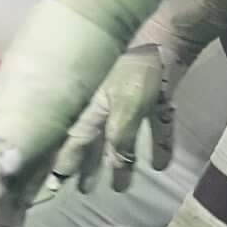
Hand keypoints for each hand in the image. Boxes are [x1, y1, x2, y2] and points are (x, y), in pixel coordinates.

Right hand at [49, 39, 184, 192]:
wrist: (170, 38)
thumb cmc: (139, 73)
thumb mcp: (125, 108)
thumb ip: (119, 137)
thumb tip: (114, 164)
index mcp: (92, 106)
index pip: (74, 139)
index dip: (65, 161)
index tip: (55, 183)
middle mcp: (107, 104)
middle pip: (96, 141)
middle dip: (90, 165)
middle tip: (84, 189)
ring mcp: (132, 101)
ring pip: (123, 137)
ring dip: (123, 161)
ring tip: (121, 186)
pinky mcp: (155, 98)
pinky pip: (153, 126)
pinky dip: (156, 144)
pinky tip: (160, 164)